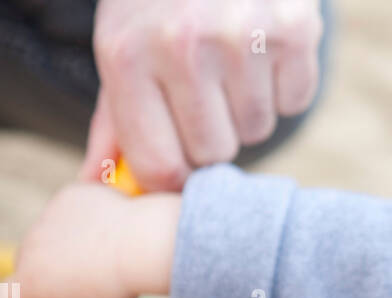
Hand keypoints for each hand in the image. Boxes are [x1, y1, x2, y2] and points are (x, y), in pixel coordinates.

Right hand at [10, 183, 181, 297]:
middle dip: (45, 272)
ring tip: (97, 253)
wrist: (137, 246)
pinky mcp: (68, 196)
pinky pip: (71, 209)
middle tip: (73, 282)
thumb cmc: (117, 290)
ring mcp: (47, 218)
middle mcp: (30, 249)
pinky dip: (83, 218)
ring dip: (64, 242)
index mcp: (29, 284)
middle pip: (27, 262)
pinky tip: (106, 228)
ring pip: (50, 232)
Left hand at [82, 0, 322, 190]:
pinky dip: (284, 82)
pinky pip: (295, 101)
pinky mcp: (292, 28)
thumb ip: (113, 122)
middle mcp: (181, 45)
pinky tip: (263, 46)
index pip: (163, 168)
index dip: (178, 171)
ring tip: (234, 59)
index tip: (181, 154)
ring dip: (249, 107)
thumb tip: (96, 185)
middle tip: (207, 89)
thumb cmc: (159, 2)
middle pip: (214, 154)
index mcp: (127, 56)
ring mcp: (239, 36)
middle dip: (215, 133)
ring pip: (257, 129)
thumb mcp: (122, 47)